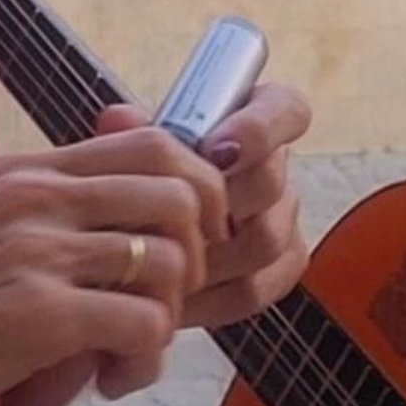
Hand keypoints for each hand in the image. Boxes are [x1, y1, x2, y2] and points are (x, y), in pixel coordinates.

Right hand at [0, 127, 228, 405]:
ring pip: (172, 261)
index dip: (198, 193)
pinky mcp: (34, 316)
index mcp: (28, 169)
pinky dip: (145, 361)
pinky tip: (105, 383)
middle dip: (200, 255)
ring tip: (126, 355)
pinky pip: (144, 325)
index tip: (186, 248)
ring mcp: (37, 251)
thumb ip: (41, 209)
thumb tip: (117, 217)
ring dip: (169, 320)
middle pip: (182, 192)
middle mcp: (39, 195)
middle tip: (163, 308)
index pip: (156, 143)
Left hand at [98, 81, 310, 328]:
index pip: (286, 109)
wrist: (145, 225)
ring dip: (211, 253)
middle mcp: (276, 167)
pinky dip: (211, 296)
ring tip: (163, 258)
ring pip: (267, 240)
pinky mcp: (278, 268)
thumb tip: (119, 119)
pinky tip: (173, 294)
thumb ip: (132, 128)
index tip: (216, 149)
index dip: (259, 129)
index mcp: (255, 117)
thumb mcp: (141, 142)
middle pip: (270, 183)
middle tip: (173, 214)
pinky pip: (255, 288)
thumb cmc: (150, 169)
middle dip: (218, 202)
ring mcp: (282, 219)